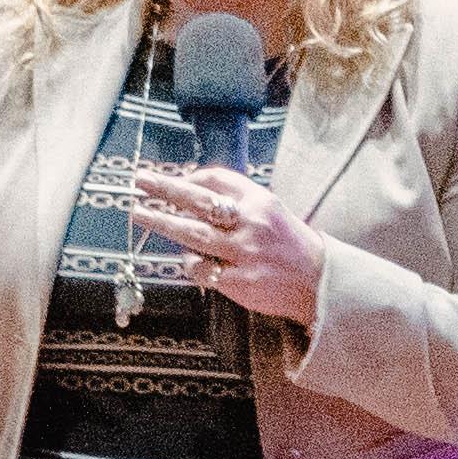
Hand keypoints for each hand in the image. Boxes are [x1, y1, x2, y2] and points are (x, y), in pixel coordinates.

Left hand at [134, 164, 324, 322]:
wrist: (318, 282)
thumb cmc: (289, 243)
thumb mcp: (270, 210)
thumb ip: (237, 199)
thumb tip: (194, 187)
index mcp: (260, 201)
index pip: (217, 179)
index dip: (190, 177)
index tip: (171, 179)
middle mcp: (251, 223)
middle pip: (198, 201)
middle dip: (165, 189)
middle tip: (140, 181)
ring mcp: (244, 254)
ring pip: (192, 234)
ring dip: (161, 222)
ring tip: (139, 212)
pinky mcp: (239, 281)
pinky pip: (201, 268)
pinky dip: (189, 262)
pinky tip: (188, 259)